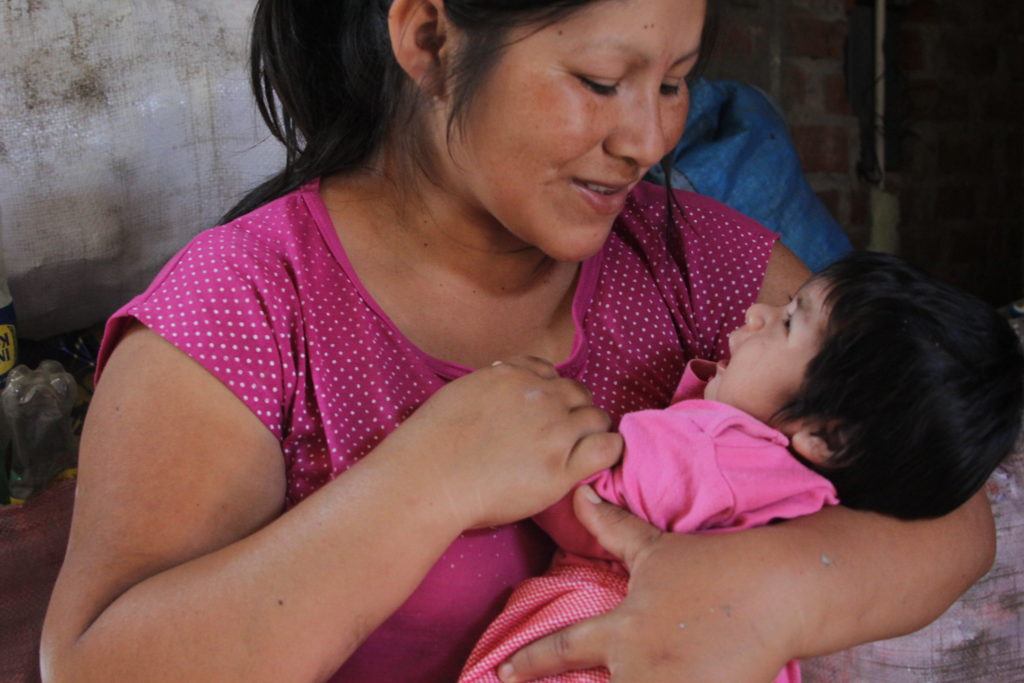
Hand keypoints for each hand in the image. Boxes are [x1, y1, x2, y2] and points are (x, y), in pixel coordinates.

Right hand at [389, 357, 622, 529]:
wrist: (429, 478)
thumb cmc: (432, 441)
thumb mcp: (463, 390)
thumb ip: (492, 382)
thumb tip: (505, 377)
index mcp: (515, 375)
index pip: (552, 374)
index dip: (552, 394)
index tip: (546, 411)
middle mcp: (541, 397)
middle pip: (580, 394)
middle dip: (576, 411)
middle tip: (564, 435)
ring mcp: (555, 431)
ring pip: (598, 418)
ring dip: (592, 431)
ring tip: (579, 450)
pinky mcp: (562, 468)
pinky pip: (608, 448)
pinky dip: (608, 451)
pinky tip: (596, 462)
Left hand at [498, 486, 797, 682]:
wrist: (776, 589)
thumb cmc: (714, 565)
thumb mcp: (657, 550)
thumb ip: (614, 529)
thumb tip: (582, 494)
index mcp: (623, 630)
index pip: (563, 650)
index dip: (530, 663)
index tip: (504, 674)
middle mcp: (639, 668)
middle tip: (580, 673)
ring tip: (656, 674)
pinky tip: (689, 680)